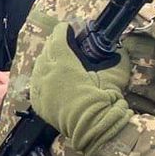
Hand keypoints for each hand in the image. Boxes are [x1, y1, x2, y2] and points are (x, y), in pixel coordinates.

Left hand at [30, 23, 132, 155]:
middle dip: (54, 43)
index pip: (59, 39)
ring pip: (38, 66)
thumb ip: (115, 59)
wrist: (92, 129)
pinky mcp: (37, 101)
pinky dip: (41, 76)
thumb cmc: (103, 101)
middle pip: (47, 51)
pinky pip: (35, 83)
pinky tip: (47, 76)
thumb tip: (118, 51)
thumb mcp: (114, 76)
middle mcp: (47, 73)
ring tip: (55, 57)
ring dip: (46, 59)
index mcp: (64, 63)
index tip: (67, 26)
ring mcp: (39, 88)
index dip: (63, 30)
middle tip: (62, 40)